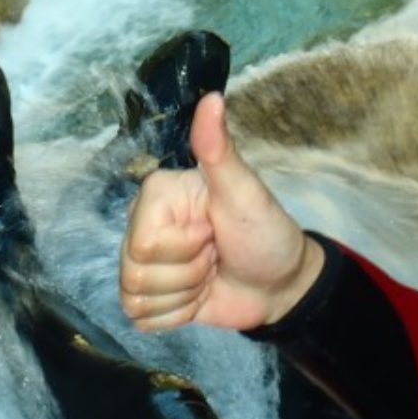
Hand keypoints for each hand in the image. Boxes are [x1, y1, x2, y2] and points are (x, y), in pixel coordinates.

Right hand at [119, 93, 323, 332]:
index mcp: (158, 195)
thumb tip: (212, 98)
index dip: (185, 248)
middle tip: (214, 254)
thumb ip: (220, 150)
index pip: (144, 242)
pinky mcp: (148, 297)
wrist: (281, 283)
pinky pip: (140, 320)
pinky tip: (198, 296)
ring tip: (208, 274)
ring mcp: (142, 263)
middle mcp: (142, 225)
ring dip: (183, 295)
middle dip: (187, 274)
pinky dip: (176, 316)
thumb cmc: (266, 233)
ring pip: (136, 298)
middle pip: (136, 271)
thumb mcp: (246, 192)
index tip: (213, 233)